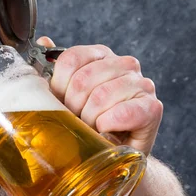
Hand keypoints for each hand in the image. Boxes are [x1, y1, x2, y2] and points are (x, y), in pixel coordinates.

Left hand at [37, 37, 162, 155]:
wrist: (113, 155)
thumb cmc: (89, 122)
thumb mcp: (65, 95)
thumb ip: (54, 68)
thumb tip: (43, 40)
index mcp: (100, 55)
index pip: (70, 60)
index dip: (59, 86)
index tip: (62, 102)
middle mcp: (124, 64)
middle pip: (83, 80)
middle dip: (74, 107)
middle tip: (79, 119)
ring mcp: (141, 84)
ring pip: (100, 96)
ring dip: (90, 119)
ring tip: (94, 127)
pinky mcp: (152, 107)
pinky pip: (121, 113)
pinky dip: (107, 126)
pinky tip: (107, 130)